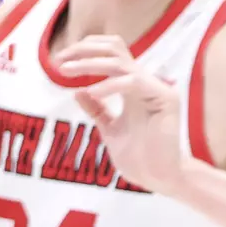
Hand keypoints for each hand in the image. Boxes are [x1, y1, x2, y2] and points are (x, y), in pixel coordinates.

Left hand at [55, 36, 186, 193]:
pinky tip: (92, 92)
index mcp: (132, 87)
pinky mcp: (165, 99)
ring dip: (90, 63)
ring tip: (66, 71)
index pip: (110, 53)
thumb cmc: (138, 158)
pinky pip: (134, 81)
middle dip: (84, 49)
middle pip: (115, 48)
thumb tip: (78, 91)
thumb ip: (97, 110)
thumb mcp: (109, 129)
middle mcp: (144, 82)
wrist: (158, 178)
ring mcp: (156, 88)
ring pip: (120, 62)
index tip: (60, 61)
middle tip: (60, 60)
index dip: (85, 51)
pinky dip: (110, 84)